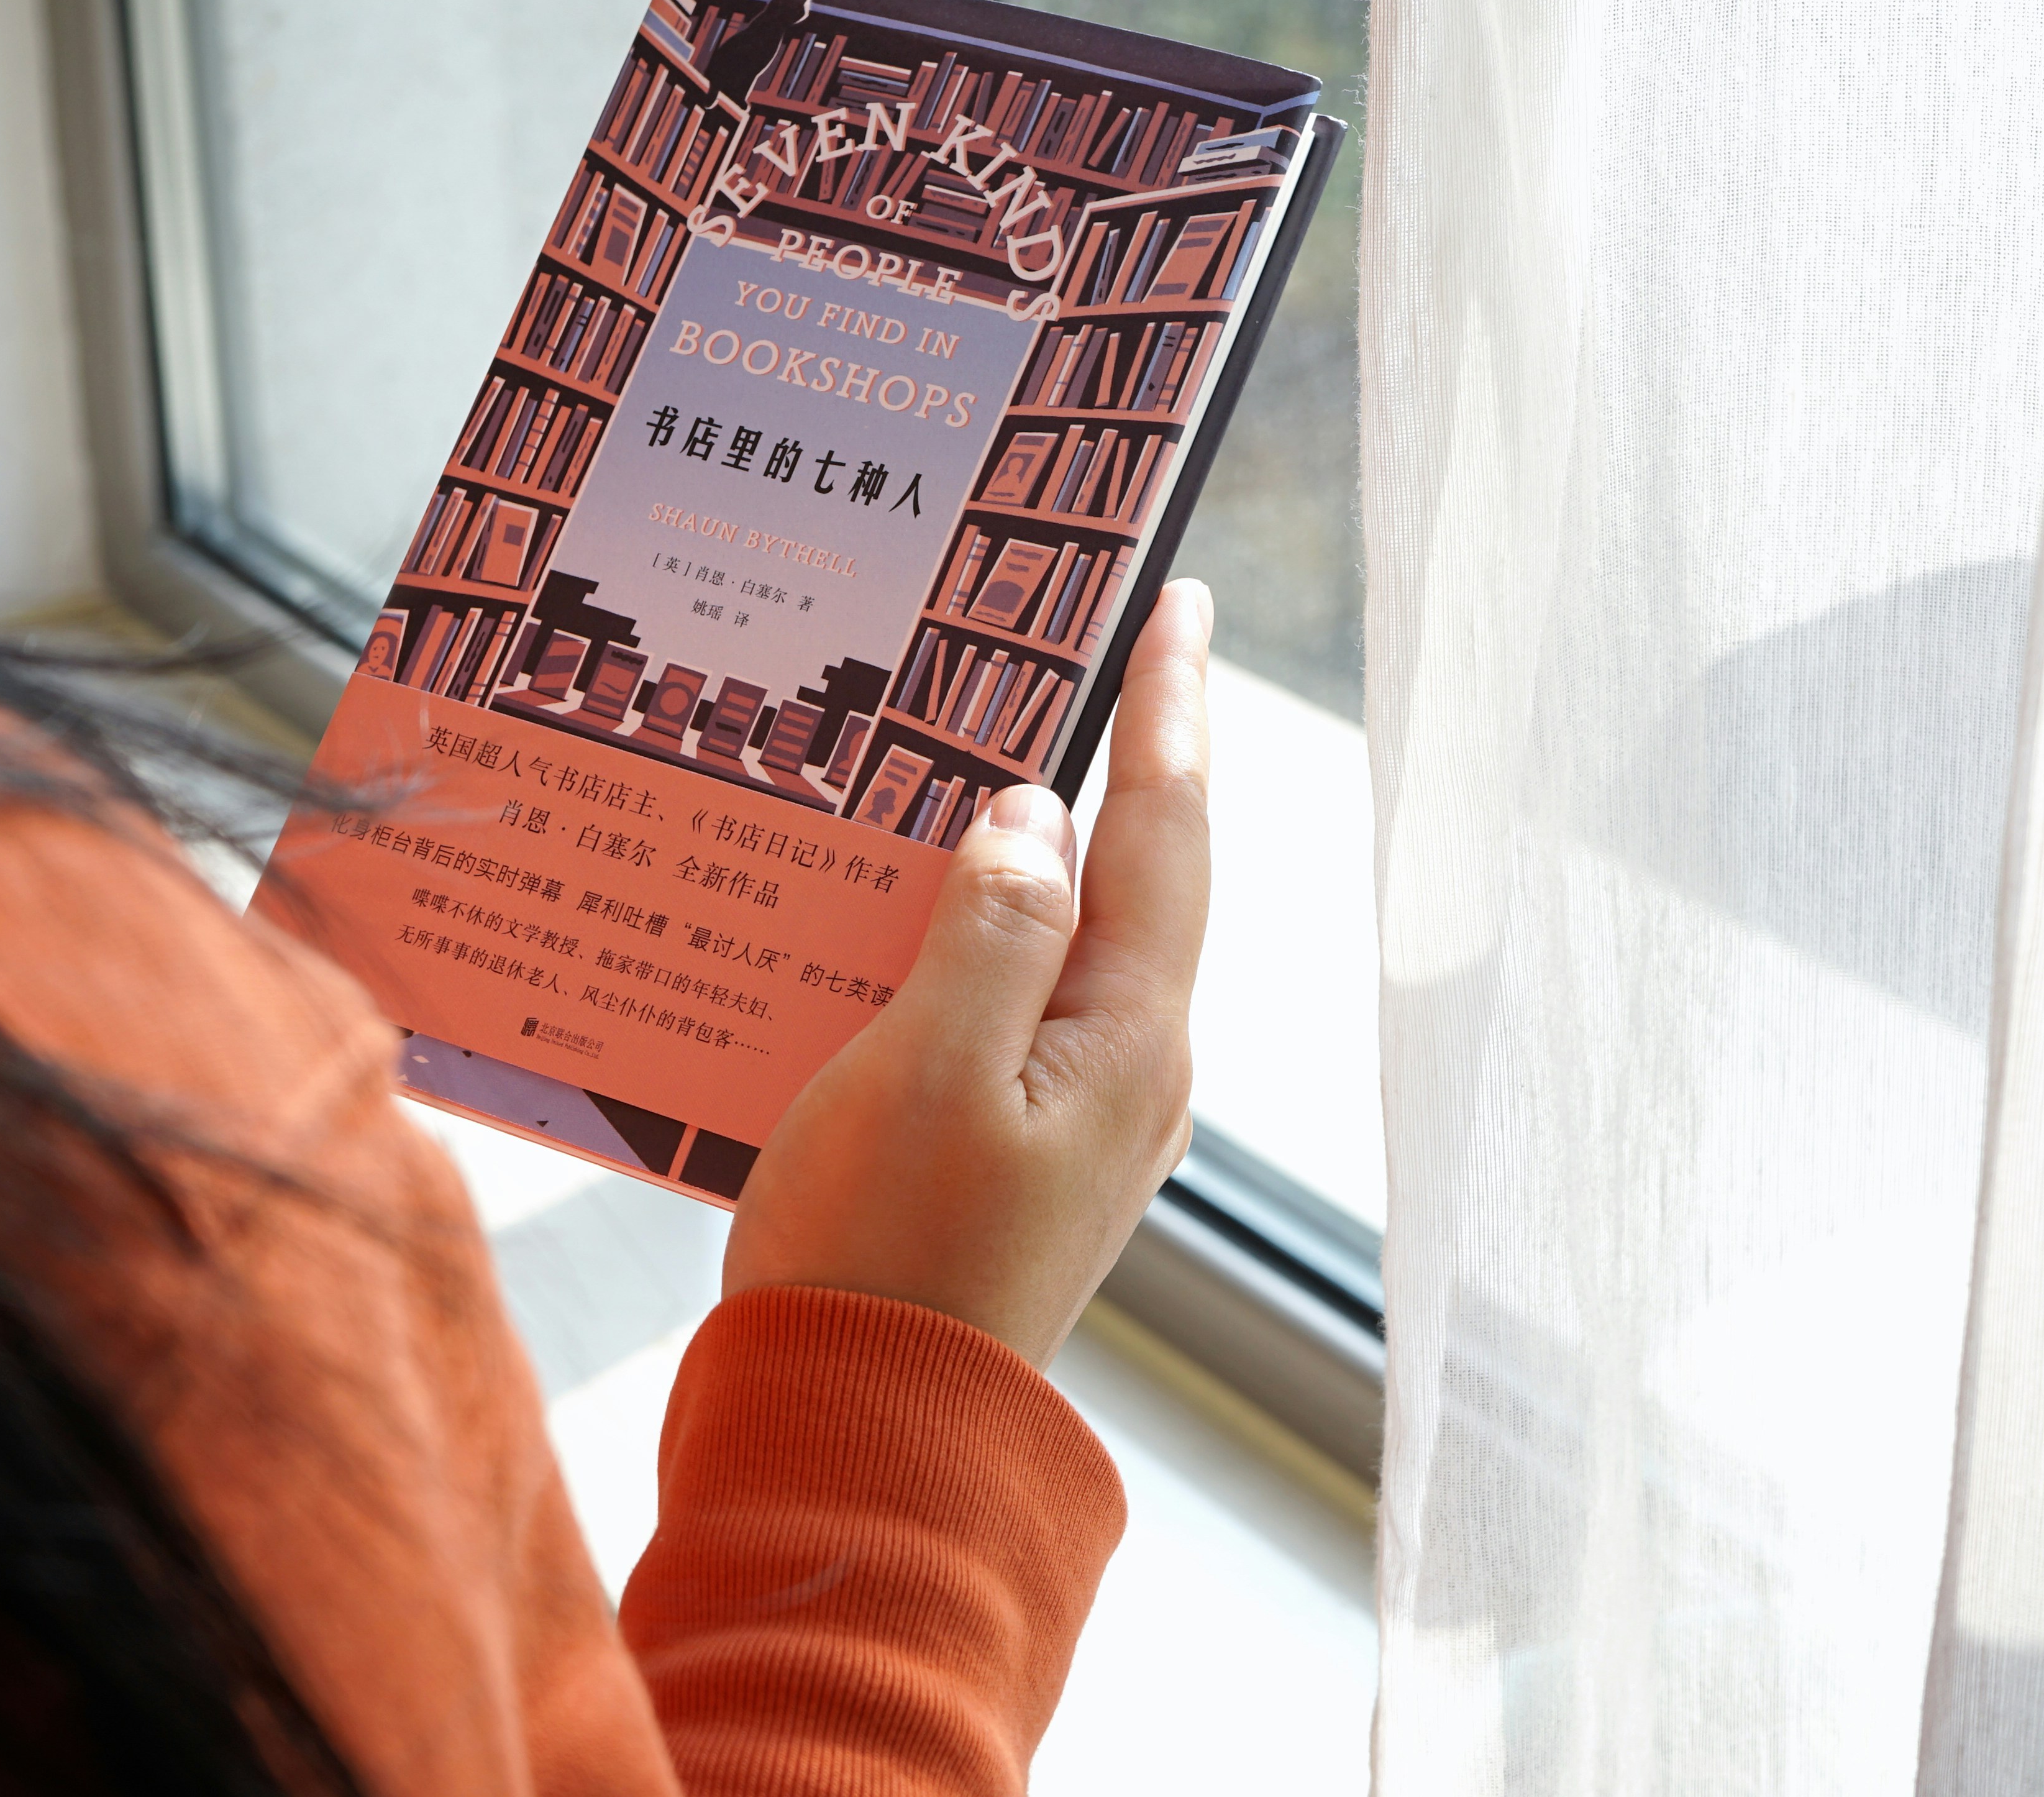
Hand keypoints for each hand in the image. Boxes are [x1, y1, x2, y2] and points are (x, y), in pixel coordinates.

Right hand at [721, 579, 1214, 1365]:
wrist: (861, 1444)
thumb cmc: (882, 1264)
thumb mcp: (924, 1072)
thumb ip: (988, 930)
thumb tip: (1034, 813)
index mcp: (1129, 1040)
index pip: (1164, 830)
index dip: (1168, 708)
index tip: (1182, 599)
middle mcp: (1129, 1074)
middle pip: (1128, 878)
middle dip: (1100, 759)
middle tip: (1068, 641)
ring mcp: (1075, 1121)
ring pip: (1058, 942)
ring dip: (1020, 850)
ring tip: (966, 752)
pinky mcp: (1013, 1156)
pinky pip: (1005, 1008)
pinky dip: (965, 938)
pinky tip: (900, 914)